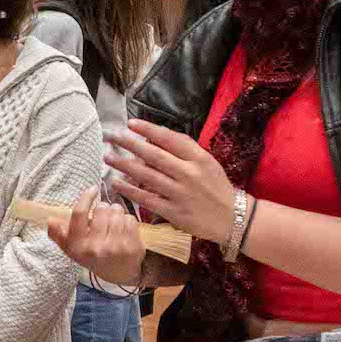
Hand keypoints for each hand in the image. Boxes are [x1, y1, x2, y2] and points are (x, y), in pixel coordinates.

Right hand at [47, 188, 145, 284]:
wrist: (119, 275)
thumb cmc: (93, 256)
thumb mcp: (72, 249)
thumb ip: (59, 234)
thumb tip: (50, 220)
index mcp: (78, 246)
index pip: (79, 214)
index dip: (86, 198)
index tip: (92, 190)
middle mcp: (96, 247)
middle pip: (101, 209)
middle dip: (104, 208)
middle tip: (104, 217)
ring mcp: (116, 247)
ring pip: (117, 211)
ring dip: (116, 213)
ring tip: (114, 224)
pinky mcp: (132, 246)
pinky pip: (130, 219)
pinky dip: (127, 221)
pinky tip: (124, 231)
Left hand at [105, 119, 235, 243]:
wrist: (232, 217)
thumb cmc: (216, 187)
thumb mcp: (206, 162)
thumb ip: (183, 150)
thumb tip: (153, 139)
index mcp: (198, 158)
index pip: (169, 139)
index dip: (148, 129)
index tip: (131, 123)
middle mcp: (189, 174)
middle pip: (153, 155)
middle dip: (129, 144)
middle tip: (111, 137)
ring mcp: (180, 193)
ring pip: (146, 176)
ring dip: (124, 165)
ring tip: (108, 157)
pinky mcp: (173, 212)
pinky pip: (146, 198)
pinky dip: (130, 190)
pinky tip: (117, 183)